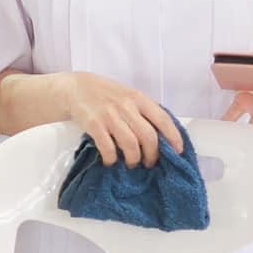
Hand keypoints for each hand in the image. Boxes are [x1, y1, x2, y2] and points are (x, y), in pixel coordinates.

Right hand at [58, 72, 185, 167]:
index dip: (173, 137)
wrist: (75, 88)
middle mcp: (126, 105)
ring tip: (132, 164)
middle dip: (152, 155)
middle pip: (148, 137)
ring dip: (134, 159)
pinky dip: (112, 159)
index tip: (177, 151)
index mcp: (138, 98)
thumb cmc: (106, 94)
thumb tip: (163, 136)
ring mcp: (109, 115)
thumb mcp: (128, 95)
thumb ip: (144, 111)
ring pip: (131, 144)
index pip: (163, 119)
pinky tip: (111, 161)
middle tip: (149, 163)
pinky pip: (108, 147)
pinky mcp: (93, 124)